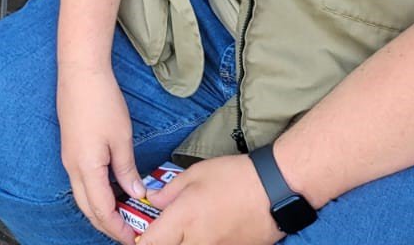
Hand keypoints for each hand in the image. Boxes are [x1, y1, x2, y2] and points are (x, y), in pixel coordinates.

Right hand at [58, 64, 143, 243]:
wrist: (80, 72)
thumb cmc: (101, 101)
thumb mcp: (121, 138)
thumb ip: (127, 170)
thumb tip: (136, 193)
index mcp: (86, 168)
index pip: (102, 211)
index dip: (118, 229)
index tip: (135, 239)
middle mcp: (72, 167)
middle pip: (88, 209)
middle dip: (108, 225)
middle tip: (130, 233)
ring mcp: (69, 158)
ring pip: (83, 196)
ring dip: (101, 210)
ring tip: (124, 216)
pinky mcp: (70, 148)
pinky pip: (81, 181)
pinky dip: (96, 194)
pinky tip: (112, 191)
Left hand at [143, 154, 282, 244]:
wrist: (275, 190)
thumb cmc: (234, 177)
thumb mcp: (195, 174)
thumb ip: (168, 191)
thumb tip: (152, 201)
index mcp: (183, 219)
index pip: (150, 244)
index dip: (139, 243)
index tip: (137, 238)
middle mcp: (197, 242)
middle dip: (162, 244)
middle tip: (162, 234)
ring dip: (181, 244)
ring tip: (185, 232)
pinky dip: (200, 244)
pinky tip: (205, 234)